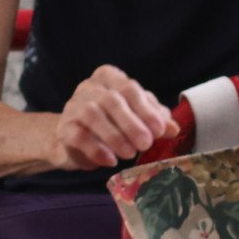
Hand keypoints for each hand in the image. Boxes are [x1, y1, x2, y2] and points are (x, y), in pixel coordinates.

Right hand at [50, 65, 172, 170]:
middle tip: (146, 143)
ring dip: (114, 136)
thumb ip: (155, 120)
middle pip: (111, 100)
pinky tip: (110, 161)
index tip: (160, 130)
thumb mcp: (137, 118)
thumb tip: (174, 129)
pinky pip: (78, 136)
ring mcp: (73, 106)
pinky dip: (96, 149)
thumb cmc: (111, 123)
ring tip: (130, 154)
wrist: (75, 140)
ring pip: (92, 115)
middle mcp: (89, 87)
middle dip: (131, 123)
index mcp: (109, 78)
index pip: (129, 88)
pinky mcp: (64, 128)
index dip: (146, 109)